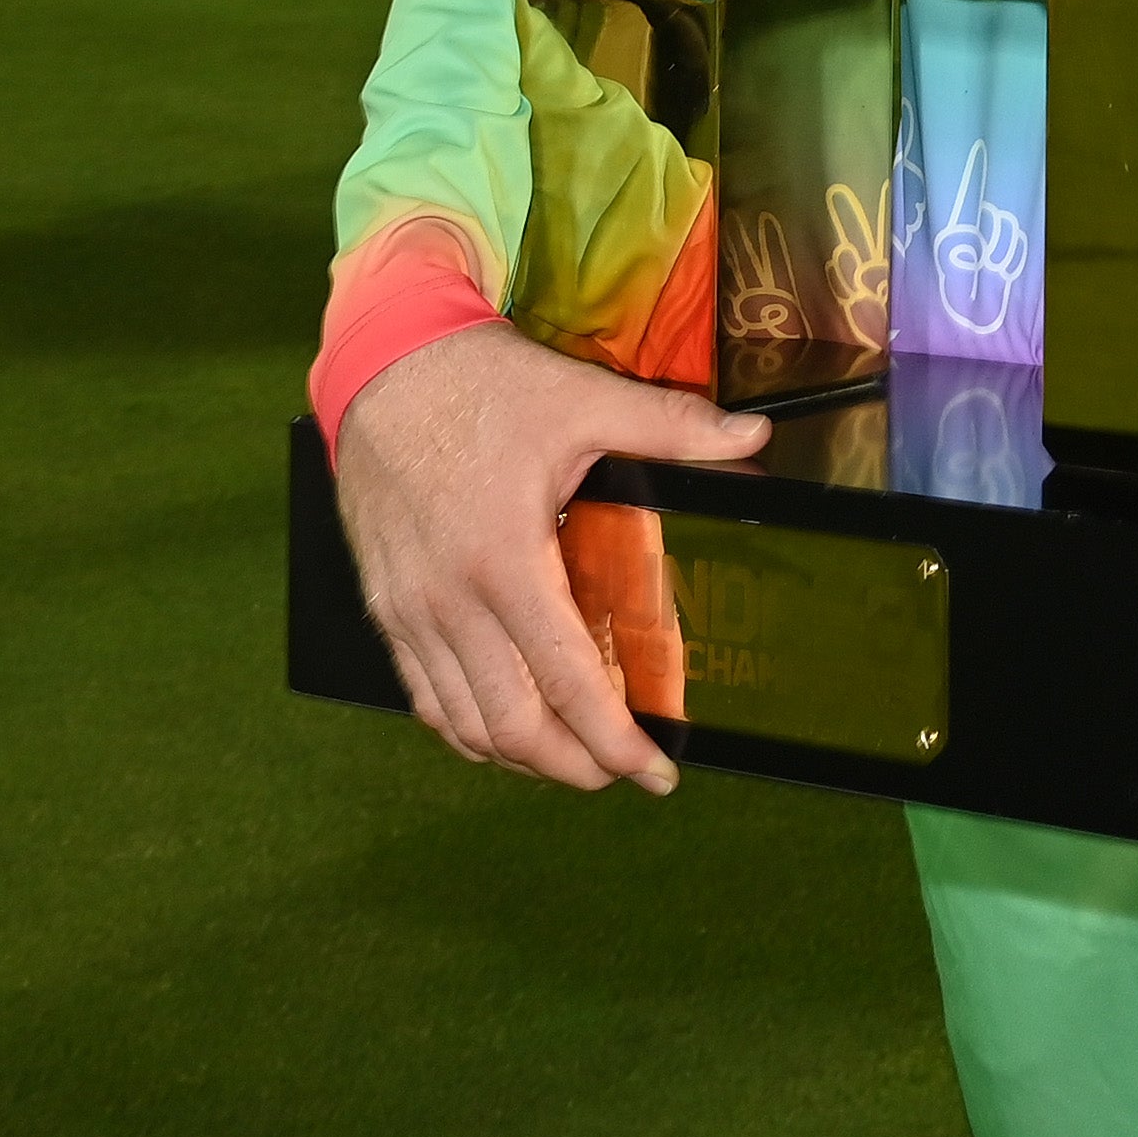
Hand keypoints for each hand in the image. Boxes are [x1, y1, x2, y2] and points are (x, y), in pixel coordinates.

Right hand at [331, 322, 770, 793]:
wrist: (383, 364)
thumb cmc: (482, 384)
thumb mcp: (584, 400)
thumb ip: (672, 427)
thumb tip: (754, 437)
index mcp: (505, 560)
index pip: (566, 682)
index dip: (614, 740)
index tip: (656, 770)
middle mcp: (449, 600)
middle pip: (512, 724)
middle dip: (573, 766)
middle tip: (621, 773)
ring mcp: (409, 610)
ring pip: (464, 722)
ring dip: (521, 756)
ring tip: (573, 760)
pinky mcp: (386, 606)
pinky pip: (422, 695)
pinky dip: (466, 727)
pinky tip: (503, 727)